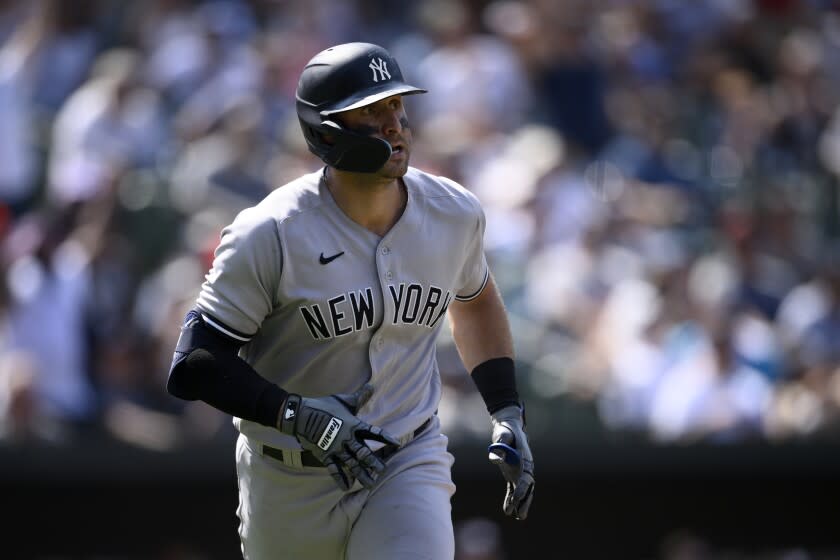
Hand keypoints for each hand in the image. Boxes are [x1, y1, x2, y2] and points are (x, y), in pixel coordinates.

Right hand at [278, 383, 398, 490]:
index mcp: (353, 424)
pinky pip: (334, 469)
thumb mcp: (343, 400)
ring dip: (361, 474)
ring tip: (370, 484)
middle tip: (383, 471)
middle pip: (363, 452)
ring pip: (351, 464)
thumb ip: (359, 397)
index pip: (373, 432)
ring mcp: (336, 448)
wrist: (300, 415)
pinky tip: (347, 487)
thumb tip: (372, 386)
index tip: (397, 444)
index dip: (385, 438)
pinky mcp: (325, 455)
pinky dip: (340, 479)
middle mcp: (347, 438)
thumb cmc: (323, 405)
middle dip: (374, 462)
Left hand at [487, 404, 534, 519]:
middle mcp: (525, 466)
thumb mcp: (502, 434)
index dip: (521, 490)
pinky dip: (510, 498)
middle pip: (527, 487)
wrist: (508, 426)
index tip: (516, 499)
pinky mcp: (512, 473)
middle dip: (524, 502)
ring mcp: (520, 471)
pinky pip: (513, 488)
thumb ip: (500, 445)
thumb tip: (496, 460)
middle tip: (520, 516)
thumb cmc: (506, 430)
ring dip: (519, 503)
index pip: (525, 477)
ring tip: (516, 517)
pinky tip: (508, 509)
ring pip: (522, 490)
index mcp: (525, 458)